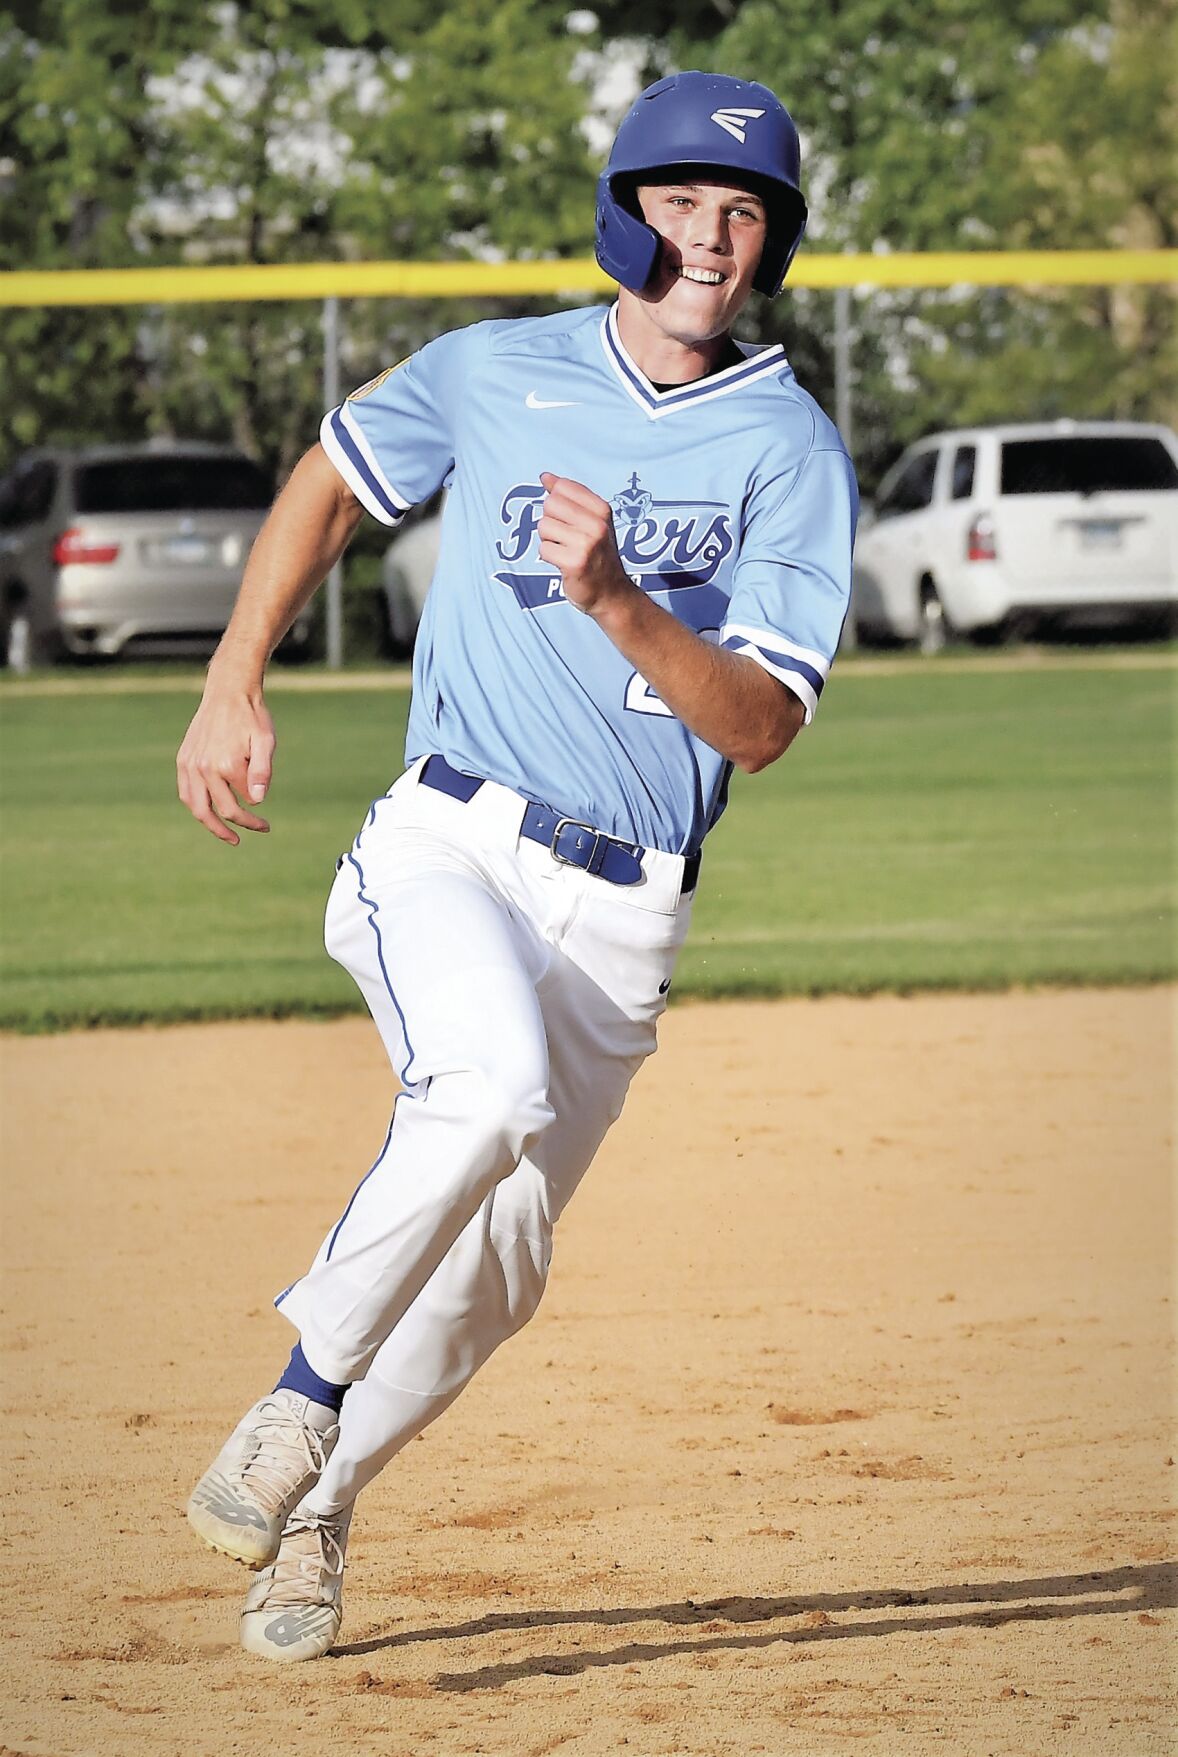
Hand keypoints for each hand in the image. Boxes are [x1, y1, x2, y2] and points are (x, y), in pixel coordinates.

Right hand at [176, 675, 275, 844]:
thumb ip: (262, 771)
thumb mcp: (266, 741)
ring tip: (227, 835)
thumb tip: (257, 801)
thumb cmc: (252, 717)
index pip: (242, 804)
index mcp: (227, 765)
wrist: (228, 691)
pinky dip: (195, 806)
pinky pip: (185, 792)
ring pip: (196, 806)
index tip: (266, 823)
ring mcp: (191, 764)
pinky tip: (206, 814)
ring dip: (211, 825)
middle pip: (219, 811)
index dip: (256, 816)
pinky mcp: (183, 759)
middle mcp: (205, 767)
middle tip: (253, 833)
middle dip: (238, 826)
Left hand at [538, 473, 637, 618]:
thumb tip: (545, 477)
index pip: (563, 487)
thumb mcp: (592, 520)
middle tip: (566, 537)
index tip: (568, 519)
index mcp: (602, 509)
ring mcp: (586, 544)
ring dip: (549, 540)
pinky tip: (564, 562)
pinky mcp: (574, 563)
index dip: (557, 502)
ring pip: (544, 527)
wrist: (611, 593)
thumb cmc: (598, 554)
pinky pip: (543, 549)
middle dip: (551, 521)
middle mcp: (597, 524)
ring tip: (566, 550)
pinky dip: (549, 557)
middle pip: (550, 505)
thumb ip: (569, 497)